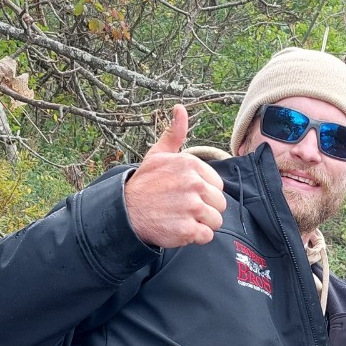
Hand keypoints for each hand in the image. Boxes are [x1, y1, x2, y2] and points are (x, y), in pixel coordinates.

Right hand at [123, 104, 227, 248]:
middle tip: (184, 209)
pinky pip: (207, 236)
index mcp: (190, 164)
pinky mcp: (187, 230)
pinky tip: (180, 229)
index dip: (204, 193)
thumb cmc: (145, 183)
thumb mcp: (158, 155)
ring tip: (182, 219)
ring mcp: (191, 208)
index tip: (186, 194)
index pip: (217, 185)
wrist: (125, 211)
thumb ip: (174, 134)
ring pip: (216, 221)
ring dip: (202, 224)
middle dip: (205, 209)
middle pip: (220, 204)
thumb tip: (180, 108)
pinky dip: (196, 237)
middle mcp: (193, 184)